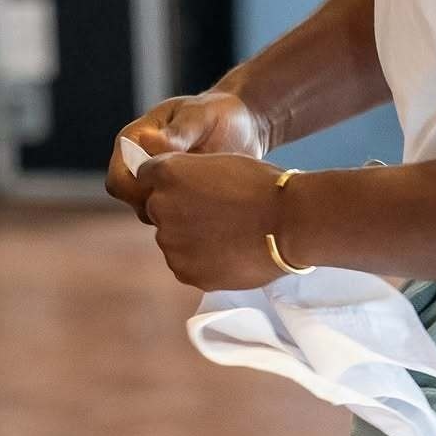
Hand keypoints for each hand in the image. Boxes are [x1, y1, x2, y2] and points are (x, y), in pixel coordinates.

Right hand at [105, 90, 270, 223]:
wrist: (243, 123)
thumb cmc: (218, 112)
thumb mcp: (200, 116)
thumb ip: (179, 131)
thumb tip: (149, 142)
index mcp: (134, 142)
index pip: (118, 181)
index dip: (139, 190)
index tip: (174, 183)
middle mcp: (138, 167)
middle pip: (134, 203)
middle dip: (162, 202)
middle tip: (198, 192)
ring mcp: (157, 185)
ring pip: (154, 215)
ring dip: (179, 211)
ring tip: (209, 194)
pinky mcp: (176, 198)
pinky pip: (174, 220)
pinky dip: (191, 216)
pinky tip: (213, 204)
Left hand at [136, 151, 287, 290]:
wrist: (287, 221)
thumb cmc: (262, 185)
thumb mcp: (222, 164)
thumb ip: (191, 176)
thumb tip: (180, 193)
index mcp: (169, 173)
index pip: (147, 175)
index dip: (170, 180)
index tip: (188, 184)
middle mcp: (161, 206)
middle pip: (159, 208)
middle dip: (179, 209)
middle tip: (215, 211)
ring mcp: (171, 242)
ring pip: (172, 238)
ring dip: (190, 236)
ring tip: (227, 232)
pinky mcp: (184, 271)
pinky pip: (185, 263)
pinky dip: (201, 259)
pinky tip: (228, 250)